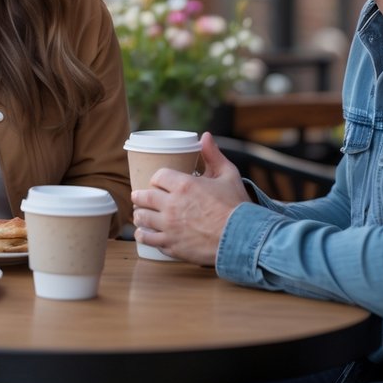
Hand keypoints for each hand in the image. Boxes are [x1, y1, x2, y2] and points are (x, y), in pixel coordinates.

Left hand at [131, 133, 249, 265]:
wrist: (243, 239)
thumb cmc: (237, 206)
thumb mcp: (228, 175)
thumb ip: (214, 155)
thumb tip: (205, 136)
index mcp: (184, 185)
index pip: (157, 177)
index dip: (157, 179)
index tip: (158, 183)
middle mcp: (172, 205)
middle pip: (143, 197)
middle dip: (140, 196)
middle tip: (140, 198)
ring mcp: (170, 227)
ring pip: (142, 218)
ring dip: (140, 215)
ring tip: (141, 215)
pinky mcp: (172, 245)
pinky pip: (148, 239)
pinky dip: (143, 235)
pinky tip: (144, 233)